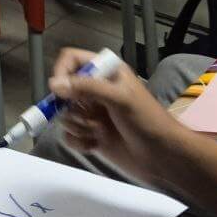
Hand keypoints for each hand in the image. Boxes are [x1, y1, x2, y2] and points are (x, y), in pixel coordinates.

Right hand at [49, 48, 182, 183]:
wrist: (163, 157)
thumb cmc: (146, 120)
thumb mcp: (119, 98)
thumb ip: (87, 88)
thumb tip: (53, 84)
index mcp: (105, 73)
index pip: (72, 59)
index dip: (62, 71)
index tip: (59, 90)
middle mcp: (96, 90)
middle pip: (63, 90)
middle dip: (70, 106)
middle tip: (86, 115)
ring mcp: (92, 114)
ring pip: (64, 115)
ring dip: (77, 125)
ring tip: (97, 131)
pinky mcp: (91, 135)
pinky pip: (69, 136)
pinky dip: (78, 141)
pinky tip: (94, 145)